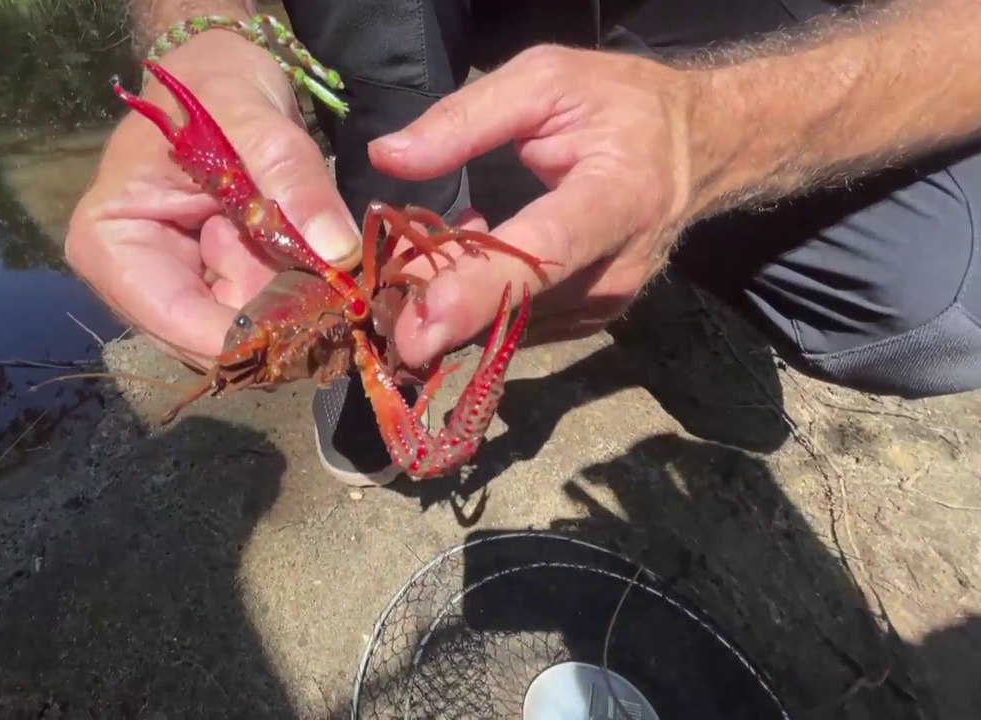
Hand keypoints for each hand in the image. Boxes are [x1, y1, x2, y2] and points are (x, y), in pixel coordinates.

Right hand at [65, 31, 359, 366]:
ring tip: (334, 279)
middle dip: (276, 325)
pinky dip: (293, 301)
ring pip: (239, 335)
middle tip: (343, 302)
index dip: (247, 336)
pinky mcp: (207, 290)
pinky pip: (255, 315)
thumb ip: (294, 183)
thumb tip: (339, 253)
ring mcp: (170, 289)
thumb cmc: (216, 86)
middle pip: (208, 339)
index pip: (176, 320)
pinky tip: (323, 276)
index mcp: (110, 242)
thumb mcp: (256, 120)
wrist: (219, 73)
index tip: (317, 330)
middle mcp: (130, 281)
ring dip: (291, 314)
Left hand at [369, 44, 701, 366]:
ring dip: (446, 300)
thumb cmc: (623, 106)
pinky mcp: (588, 323)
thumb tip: (388, 156)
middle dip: (434, 300)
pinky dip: (472, 303)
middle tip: (381, 278)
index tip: (421, 326)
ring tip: (422, 250)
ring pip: (503, 324)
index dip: (478, 290)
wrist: (698, 149)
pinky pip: (513, 326)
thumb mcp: (548, 80)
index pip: (542, 253)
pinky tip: (464, 255)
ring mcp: (603, 305)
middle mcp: (614, 268)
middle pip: (511, 304)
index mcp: (616, 199)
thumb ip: (466, 118)